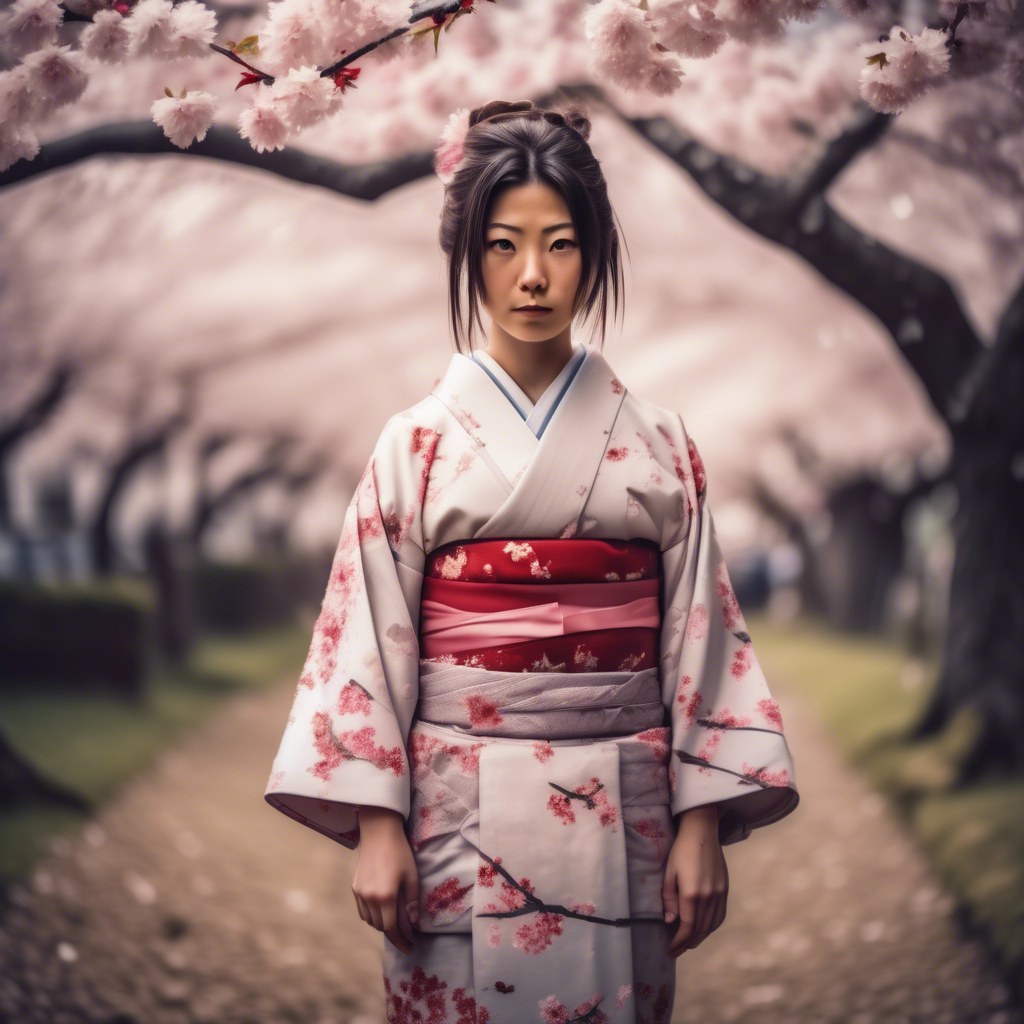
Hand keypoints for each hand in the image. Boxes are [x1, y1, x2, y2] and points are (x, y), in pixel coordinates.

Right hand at [351, 805, 419, 954]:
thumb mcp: (411, 876)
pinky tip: (381, 911)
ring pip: (370, 920)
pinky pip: (362, 910)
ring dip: (382, 924)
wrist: (379, 833)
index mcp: (386, 896)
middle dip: (394, 934)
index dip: (402, 940)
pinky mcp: (355, 887)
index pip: (392, 928)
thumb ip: (412, 901)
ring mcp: (360, 893)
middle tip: (406, 935)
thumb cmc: (400, 853)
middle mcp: (370, 898)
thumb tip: (412, 923)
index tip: (410, 947)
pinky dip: (371, 915)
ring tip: (395, 922)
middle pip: (380, 927)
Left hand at [662, 803, 727, 957]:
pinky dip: (711, 927)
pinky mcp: (725, 890)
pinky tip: (703, 928)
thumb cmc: (681, 850)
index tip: (670, 951)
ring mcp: (719, 894)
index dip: (678, 942)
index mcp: (692, 894)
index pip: (687, 928)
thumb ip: (669, 898)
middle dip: (687, 944)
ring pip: (711, 925)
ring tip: (688, 943)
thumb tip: (670, 921)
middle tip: (676, 951)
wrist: (702, 832)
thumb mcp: (669, 872)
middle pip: (700, 930)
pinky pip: (720, 916)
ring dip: (699, 937)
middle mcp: (708, 897)